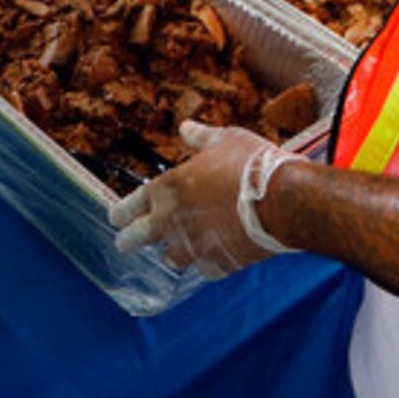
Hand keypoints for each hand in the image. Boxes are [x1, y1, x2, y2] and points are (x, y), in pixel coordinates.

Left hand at [109, 121, 291, 278]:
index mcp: (167, 189)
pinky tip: (215, 256)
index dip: (120, 213)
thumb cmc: (252, 165)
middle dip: (128, 241)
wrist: (283, 200)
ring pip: (170, 258)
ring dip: (173, 252)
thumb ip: (200, 138)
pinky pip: (205, 269)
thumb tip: (186, 127)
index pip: (129, 206)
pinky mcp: (217, 264)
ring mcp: (193, 247)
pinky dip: (208, 263)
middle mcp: (172, 222)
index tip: (115, 218)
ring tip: (177, 249)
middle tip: (126, 243)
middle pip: (135, 240)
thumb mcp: (225, 140)